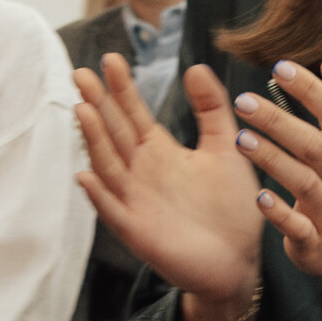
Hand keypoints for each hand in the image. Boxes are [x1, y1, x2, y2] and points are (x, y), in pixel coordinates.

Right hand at [73, 54, 259, 310]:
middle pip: (113, 133)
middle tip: (82, 74)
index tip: (111, 60)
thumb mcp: (226, 148)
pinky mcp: (137, 231)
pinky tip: (86, 175)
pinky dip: (99, 195)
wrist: (239, 260)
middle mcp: (140, 172)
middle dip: (98, 104)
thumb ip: (212, 109)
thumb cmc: (231, 207)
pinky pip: (113, 211)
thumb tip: (196, 66)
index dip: (121, 88)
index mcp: (159, 151)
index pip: (133, 113)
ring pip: (108, 165)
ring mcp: (135, 201)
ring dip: (94, 140)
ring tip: (83, 110)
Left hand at [234, 59, 321, 296]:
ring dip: (273, 161)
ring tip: (240, 139)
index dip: (311, 89)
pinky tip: (259, 197)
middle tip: (243, 100)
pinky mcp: (314, 241)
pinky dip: (280, 214)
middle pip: (314, 146)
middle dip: (279, 122)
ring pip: (303, 183)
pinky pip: (298, 228)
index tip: (280, 66)